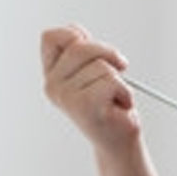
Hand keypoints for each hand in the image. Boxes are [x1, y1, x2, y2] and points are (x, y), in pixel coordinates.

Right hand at [40, 24, 137, 157]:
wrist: (119, 144)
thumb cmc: (110, 106)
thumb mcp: (92, 71)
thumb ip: (81, 50)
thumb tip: (76, 31)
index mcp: (51, 75)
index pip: (52, 37)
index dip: (77, 37)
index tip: (96, 54)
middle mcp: (53, 86)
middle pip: (80, 46)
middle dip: (108, 55)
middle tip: (119, 73)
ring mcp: (67, 96)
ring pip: (102, 65)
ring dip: (119, 81)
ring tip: (115, 99)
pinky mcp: (85, 106)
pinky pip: (113, 80)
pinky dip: (125, 92)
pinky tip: (120, 107)